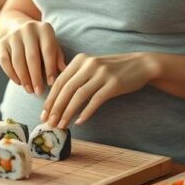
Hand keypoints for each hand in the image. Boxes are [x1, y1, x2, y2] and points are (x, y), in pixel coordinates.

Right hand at [0, 20, 66, 95]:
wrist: (19, 28)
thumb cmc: (42, 43)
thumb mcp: (53, 46)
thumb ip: (58, 58)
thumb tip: (64, 71)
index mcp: (44, 28)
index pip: (48, 50)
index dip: (50, 68)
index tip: (51, 83)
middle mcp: (28, 28)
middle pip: (32, 57)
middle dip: (36, 77)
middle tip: (39, 92)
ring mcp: (13, 35)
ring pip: (17, 61)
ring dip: (24, 78)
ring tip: (30, 90)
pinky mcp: (1, 42)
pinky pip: (5, 62)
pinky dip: (12, 74)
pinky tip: (19, 83)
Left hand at [40, 53, 158, 127]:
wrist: (141, 65)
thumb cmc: (113, 69)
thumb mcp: (92, 66)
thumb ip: (76, 76)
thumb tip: (57, 97)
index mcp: (80, 59)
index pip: (60, 81)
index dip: (50, 98)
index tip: (44, 113)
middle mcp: (89, 64)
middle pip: (67, 89)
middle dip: (55, 108)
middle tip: (49, 122)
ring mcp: (102, 73)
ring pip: (79, 95)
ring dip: (67, 112)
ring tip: (61, 125)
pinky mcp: (114, 84)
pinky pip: (95, 100)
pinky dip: (86, 112)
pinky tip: (79, 122)